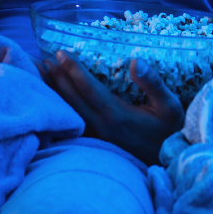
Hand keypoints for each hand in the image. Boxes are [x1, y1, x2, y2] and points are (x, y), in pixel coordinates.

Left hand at [39, 51, 183, 164]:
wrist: (168, 160)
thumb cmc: (170, 130)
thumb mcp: (170, 106)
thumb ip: (154, 83)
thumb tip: (136, 61)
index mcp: (117, 115)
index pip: (88, 88)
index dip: (73, 69)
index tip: (61, 53)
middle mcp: (101, 126)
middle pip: (72, 98)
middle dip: (57, 77)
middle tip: (44, 58)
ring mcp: (96, 136)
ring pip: (69, 110)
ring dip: (54, 90)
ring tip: (41, 73)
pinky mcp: (94, 142)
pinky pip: (71, 121)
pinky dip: (60, 105)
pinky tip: (52, 97)